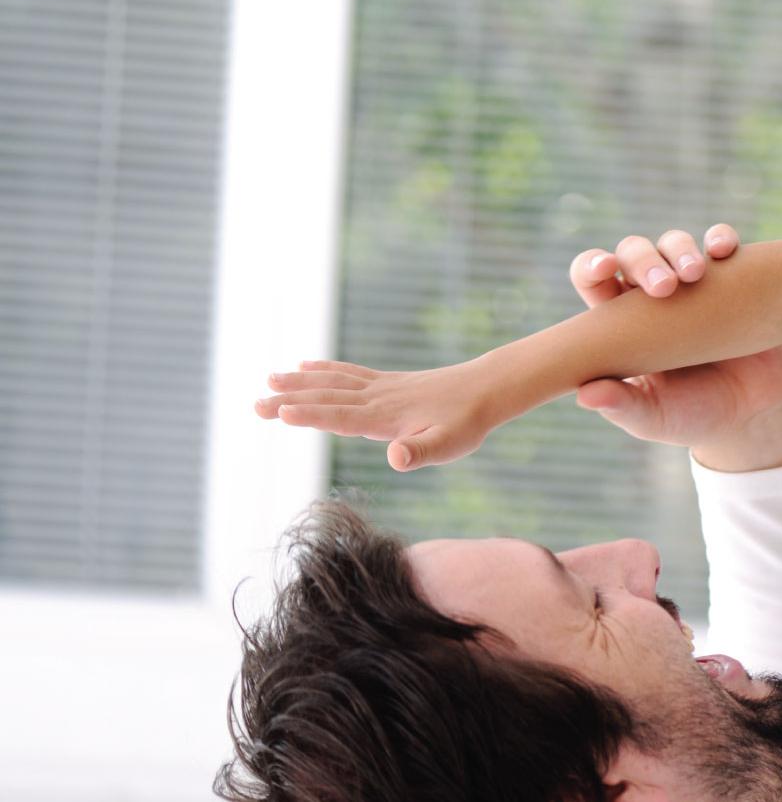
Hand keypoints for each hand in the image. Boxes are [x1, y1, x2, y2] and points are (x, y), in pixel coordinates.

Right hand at [255, 358, 504, 471]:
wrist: (486, 389)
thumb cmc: (467, 423)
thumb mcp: (448, 445)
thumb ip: (419, 451)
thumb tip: (395, 457)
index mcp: (385, 418)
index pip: (340, 417)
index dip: (310, 416)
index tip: (279, 412)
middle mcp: (377, 399)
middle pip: (327, 399)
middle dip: (290, 401)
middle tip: (254, 405)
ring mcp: (380, 387)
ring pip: (332, 383)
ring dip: (300, 382)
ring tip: (268, 380)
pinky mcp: (387, 382)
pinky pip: (349, 373)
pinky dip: (325, 369)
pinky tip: (305, 365)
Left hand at [568, 225, 781, 470]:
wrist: (752, 415)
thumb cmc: (692, 417)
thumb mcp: (655, 418)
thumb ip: (622, 407)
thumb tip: (585, 394)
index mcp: (622, 320)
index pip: (594, 279)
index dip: (593, 266)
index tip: (604, 269)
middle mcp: (654, 295)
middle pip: (635, 252)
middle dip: (643, 258)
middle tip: (663, 286)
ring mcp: (694, 284)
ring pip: (675, 242)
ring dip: (680, 248)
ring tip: (694, 273)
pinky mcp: (733, 278)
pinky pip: (723, 244)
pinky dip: (722, 239)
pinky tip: (726, 251)